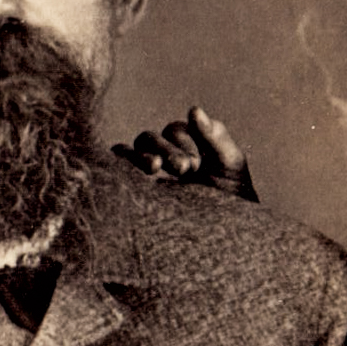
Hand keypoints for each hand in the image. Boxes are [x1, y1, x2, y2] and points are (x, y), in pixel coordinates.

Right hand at [113, 106, 257, 201]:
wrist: (222, 237)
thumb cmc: (231, 200)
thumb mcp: (229, 165)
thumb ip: (215, 136)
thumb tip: (194, 109)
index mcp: (186, 145)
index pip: (174, 131)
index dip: (183, 142)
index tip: (195, 166)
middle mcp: (162, 156)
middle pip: (149, 138)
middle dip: (165, 150)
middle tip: (184, 169)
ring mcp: (144, 173)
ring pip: (127, 151)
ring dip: (139, 156)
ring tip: (154, 168)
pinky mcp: (132, 190)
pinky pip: (115, 169)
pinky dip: (118, 165)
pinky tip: (133, 176)